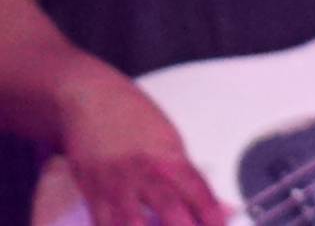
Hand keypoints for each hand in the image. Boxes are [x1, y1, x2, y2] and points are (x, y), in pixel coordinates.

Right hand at [48, 62, 223, 225]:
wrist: (89, 103)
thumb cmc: (133, 120)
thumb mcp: (171, 144)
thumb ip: (192, 181)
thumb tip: (221, 208)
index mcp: (170, 159)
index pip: (199, 193)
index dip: (212, 216)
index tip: (222, 225)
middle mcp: (145, 174)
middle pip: (170, 211)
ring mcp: (116, 187)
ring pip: (133, 225)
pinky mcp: (92, 197)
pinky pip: (104, 225)